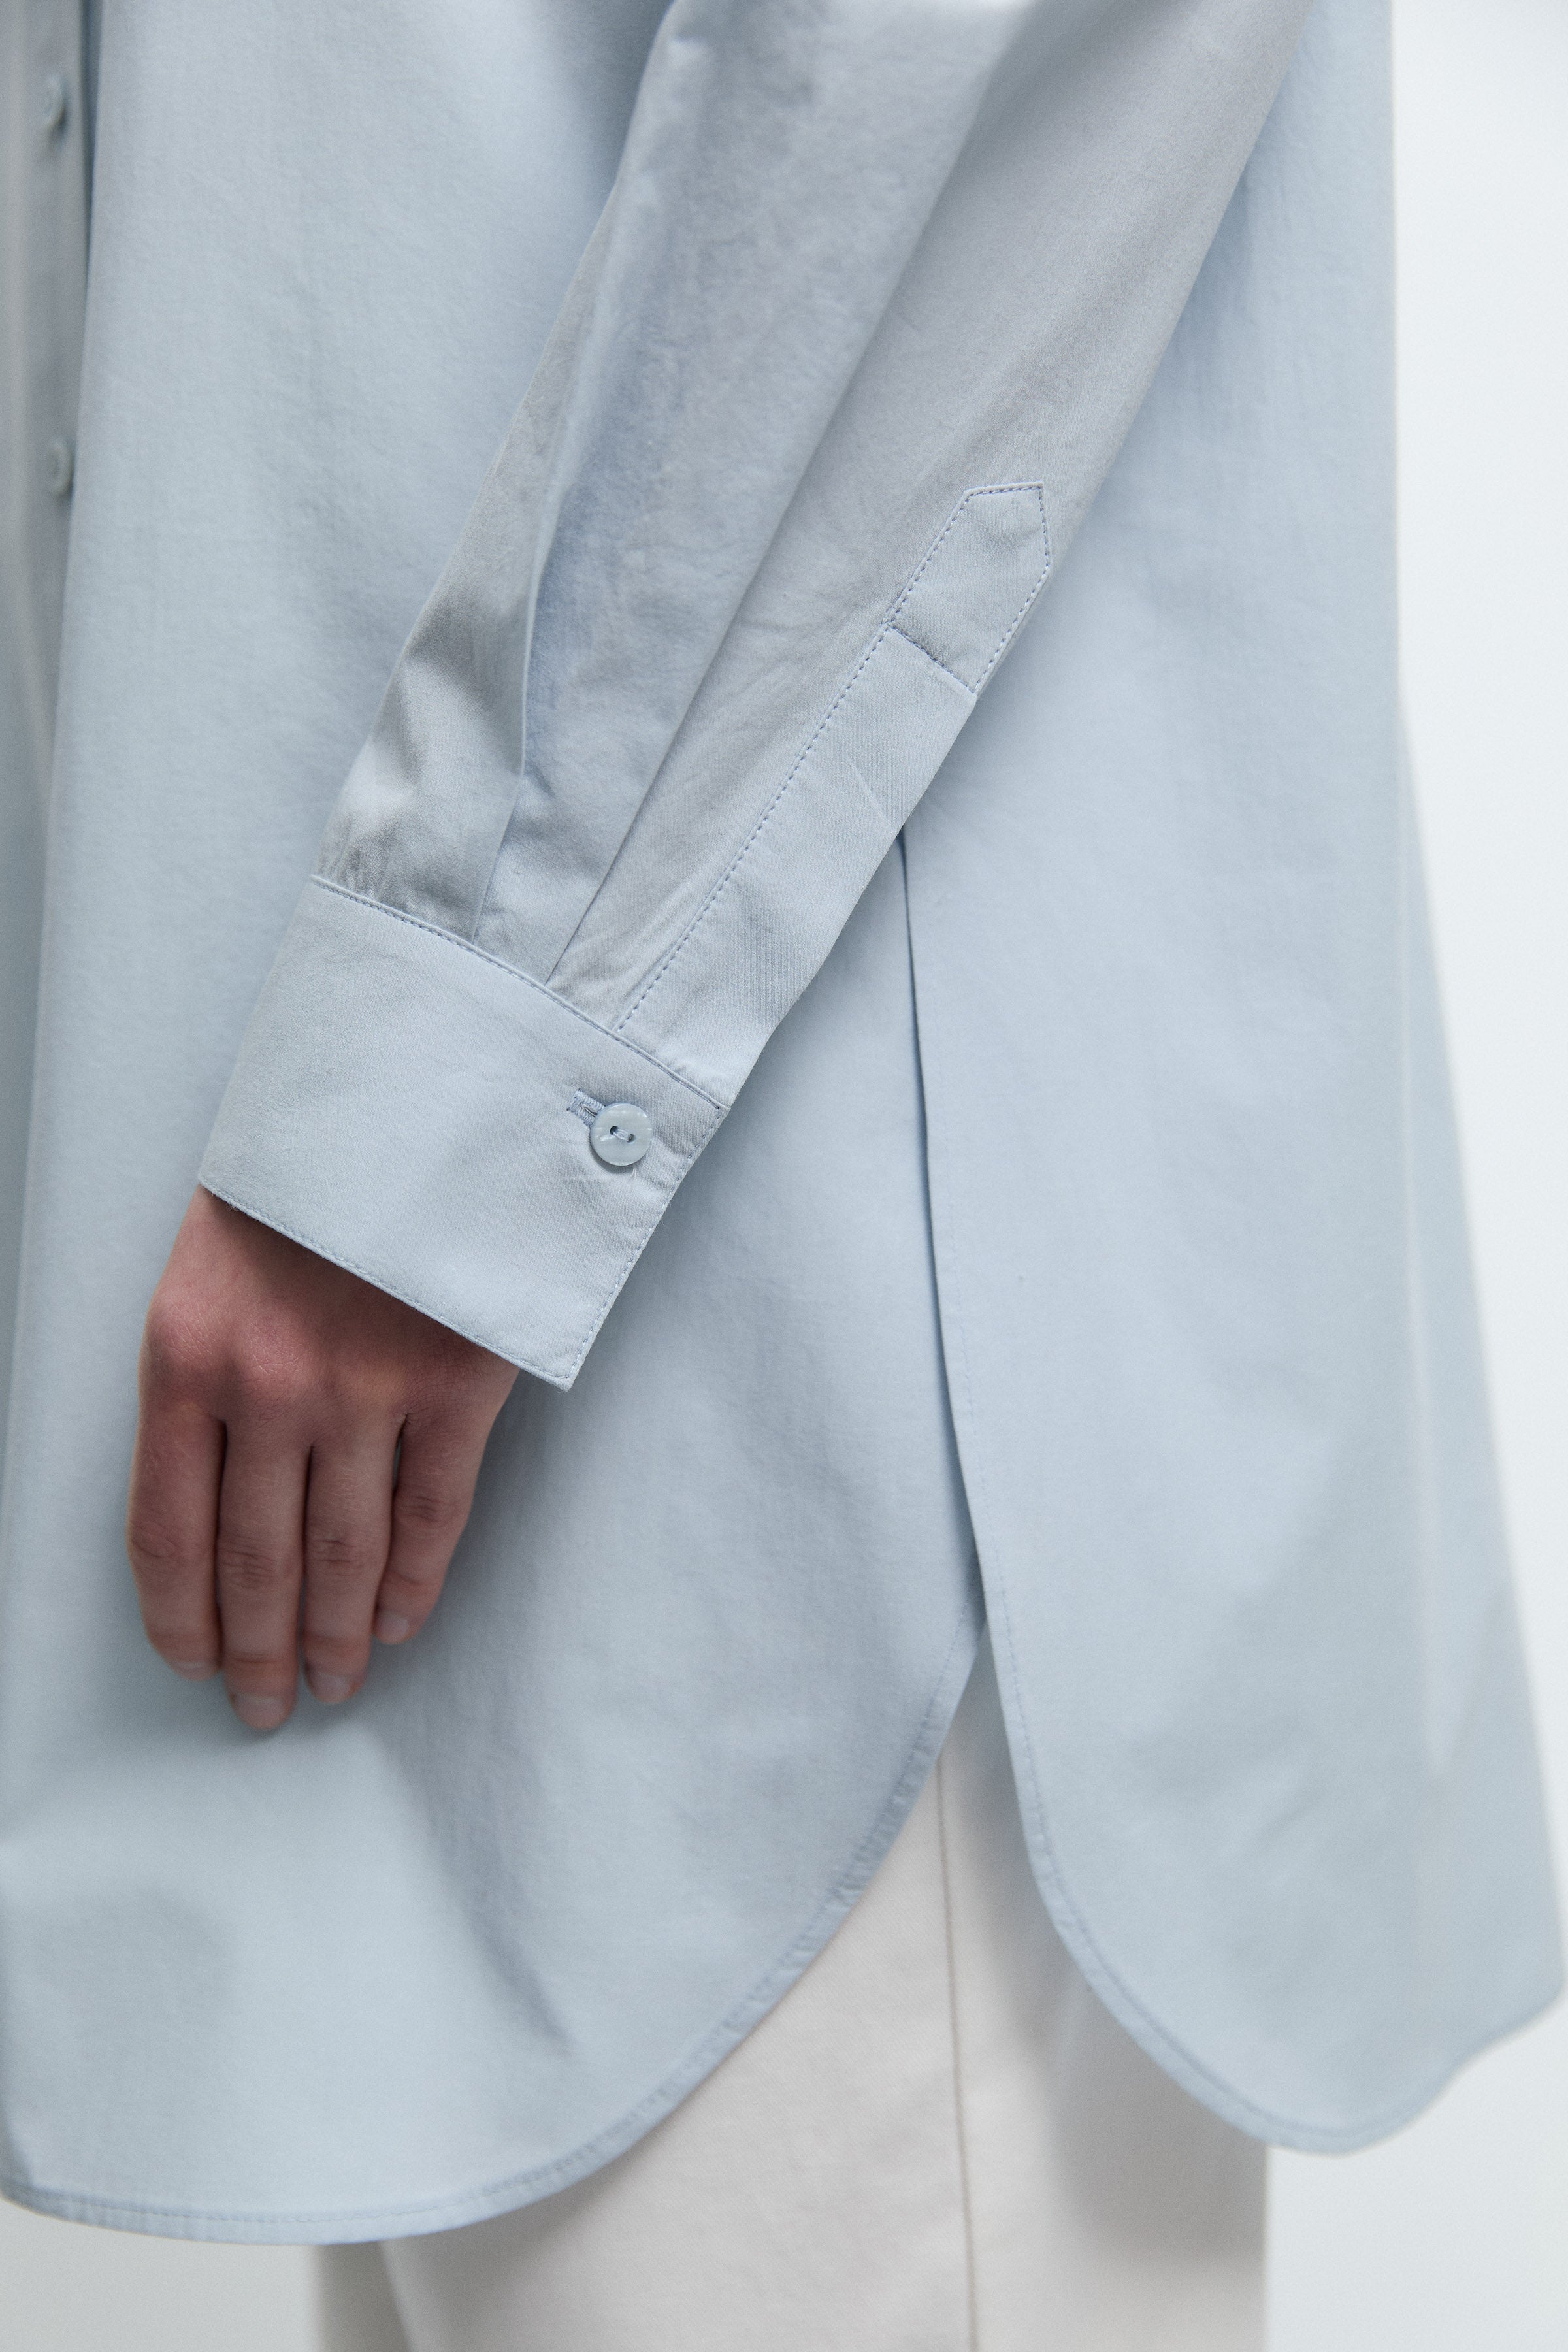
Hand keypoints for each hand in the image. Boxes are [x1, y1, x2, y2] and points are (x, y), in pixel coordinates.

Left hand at [126, 1189, 517, 1730]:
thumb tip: (219, 1494)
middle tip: (267, 1705)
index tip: (193, 1664)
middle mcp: (266, 1385)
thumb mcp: (212, 1261)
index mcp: (184, 1352)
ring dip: (338, 1635)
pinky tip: (400, 1620)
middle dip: (259, 1652)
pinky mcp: (456, 1381)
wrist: (422, 1087)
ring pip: (345, 1555)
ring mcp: (365, 1387)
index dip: (180, 1619)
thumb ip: (206, 1371)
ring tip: (336, 1679)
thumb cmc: (310, 1173)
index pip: (165, 1531)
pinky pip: (432, 1513)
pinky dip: (415, 1580)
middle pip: (256, 1562)